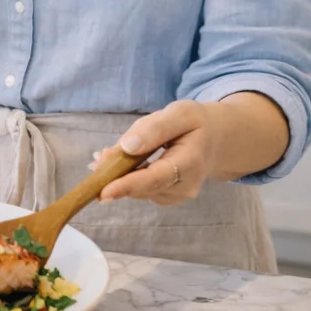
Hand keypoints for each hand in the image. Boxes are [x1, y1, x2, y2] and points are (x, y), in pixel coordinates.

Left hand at [92, 100, 214, 205]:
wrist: (214, 140)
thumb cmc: (195, 124)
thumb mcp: (180, 114)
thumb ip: (154, 129)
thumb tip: (127, 146)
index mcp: (191, 162)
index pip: (156, 178)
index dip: (128, 185)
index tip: (103, 191)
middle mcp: (186, 186)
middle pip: (143, 186)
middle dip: (115, 176)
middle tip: (97, 159)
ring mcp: (177, 195)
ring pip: (139, 189)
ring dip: (118, 176)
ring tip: (105, 157)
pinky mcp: (167, 196)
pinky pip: (141, 189)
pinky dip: (125, 178)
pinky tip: (116, 163)